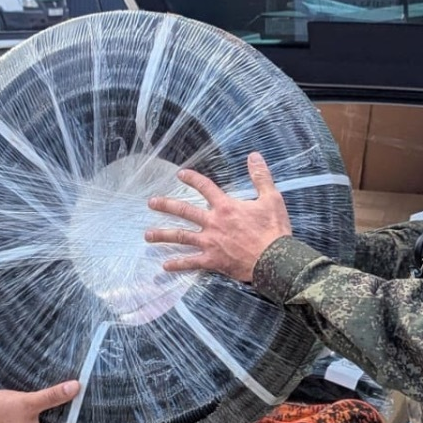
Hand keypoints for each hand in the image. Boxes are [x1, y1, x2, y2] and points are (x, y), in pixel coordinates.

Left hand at [145, 152, 292, 282]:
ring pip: (181, 237)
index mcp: (226, 207)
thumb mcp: (271, 199)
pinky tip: (165, 266)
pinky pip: (191, 262)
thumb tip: (253, 156)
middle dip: (166, 205)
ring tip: (147, 235)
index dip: (192, 179)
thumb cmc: (273, 230)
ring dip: (163, 235)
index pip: (205, 187)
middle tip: (151, 203)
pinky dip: (178, 264)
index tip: (180, 174)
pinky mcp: (212, 260)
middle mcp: (213, 223)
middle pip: (184, 211)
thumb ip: (260, 176)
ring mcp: (210, 242)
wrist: (274, 259)